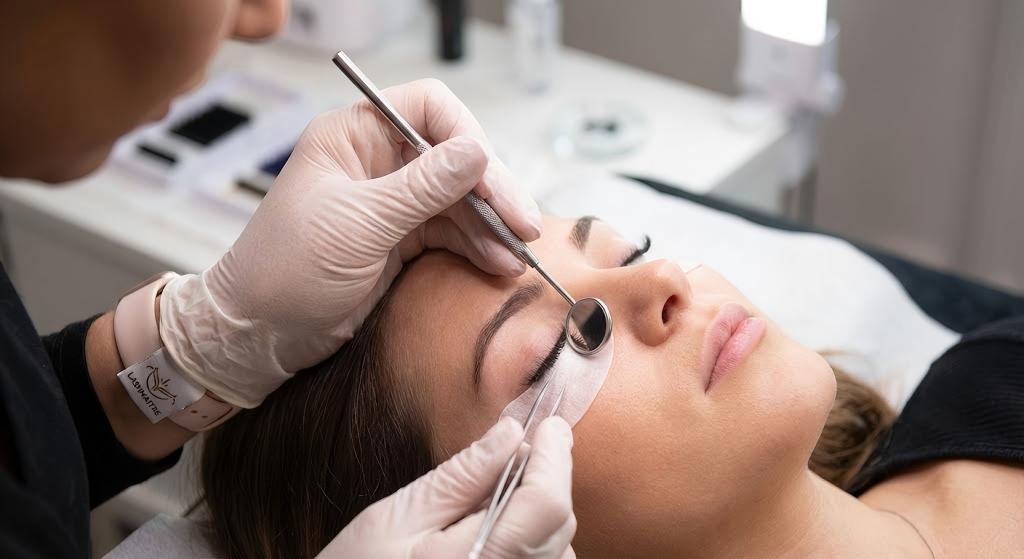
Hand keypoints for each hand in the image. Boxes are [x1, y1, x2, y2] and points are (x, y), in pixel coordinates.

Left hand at [158, 79, 542, 406]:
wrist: (257, 337)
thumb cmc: (285, 270)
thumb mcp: (357, 225)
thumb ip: (421, 188)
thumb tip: (479, 151)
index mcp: (354, 136)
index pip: (428, 109)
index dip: (466, 135)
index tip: (489, 174)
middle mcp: (378, 161)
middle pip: (454, 156)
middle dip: (491, 189)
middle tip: (524, 224)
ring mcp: (393, 202)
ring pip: (461, 198)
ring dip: (492, 225)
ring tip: (518, 255)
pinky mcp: (403, 240)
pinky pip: (454, 233)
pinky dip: (479, 247)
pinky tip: (500, 264)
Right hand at [318, 417, 576, 558]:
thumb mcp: (395, 519)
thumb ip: (459, 478)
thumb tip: (510, 434)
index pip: (546, 504)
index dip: (555, 457)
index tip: (550, 425)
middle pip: (560, 528)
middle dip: (551, 481)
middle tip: (528, 445)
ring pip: (559, 553)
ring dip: (544, 516)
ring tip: (506, 491)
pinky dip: (536, 546)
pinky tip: (500, 531)